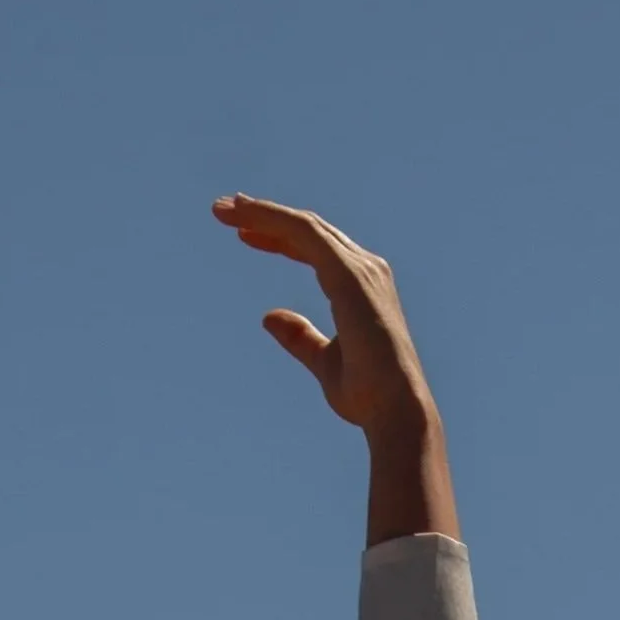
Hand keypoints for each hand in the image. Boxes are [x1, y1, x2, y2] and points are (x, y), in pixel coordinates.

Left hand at [210, 196, 456, 542]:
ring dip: (263, 212)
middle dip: (267, 217)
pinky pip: (304, 234)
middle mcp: (365, 270)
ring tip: (224, 209)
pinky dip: (273, 220)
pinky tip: (244, 219)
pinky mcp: (348, 273)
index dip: (280, 239)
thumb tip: (269, 317)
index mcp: (361, 288)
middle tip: (225, 211)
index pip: (316, 250)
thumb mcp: (324, 361)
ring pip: (304, 226)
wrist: (394, 409)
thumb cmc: (368, 394)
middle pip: (309, 231)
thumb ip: (300, 338)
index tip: (244, 235)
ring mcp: (360, 269)